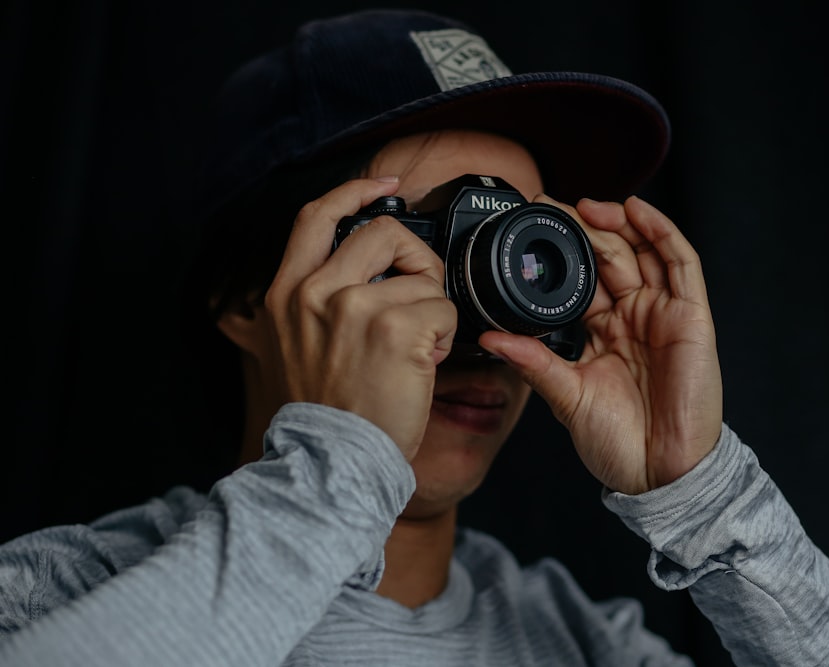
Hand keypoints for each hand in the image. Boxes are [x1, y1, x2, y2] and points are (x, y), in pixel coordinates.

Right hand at [263, 177, 456, 458]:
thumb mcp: (293, 346)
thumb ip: (313, 301)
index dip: (354, 191)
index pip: (316, 215)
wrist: (334, 461)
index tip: (385, 186)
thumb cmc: (327, 412)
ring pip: (422, 276)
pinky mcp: (394, 328)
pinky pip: (442, 309)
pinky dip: (444, 336)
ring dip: (431, 310)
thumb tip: (358, 269)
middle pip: (384, 232)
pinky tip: (423, 364)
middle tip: (420, 296)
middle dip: (417, 260)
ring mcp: (353, 307)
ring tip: (416, 348)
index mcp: (286, 293)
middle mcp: (314, 292)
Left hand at [478, 195, 722, 493]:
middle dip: (583, 228)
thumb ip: (533, 361)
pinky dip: (661, 232)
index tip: (531, 229)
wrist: (658, 473)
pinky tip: (635, 211)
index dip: (562, 251)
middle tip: (551, 207)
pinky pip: (681, 263)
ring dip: (618, 222)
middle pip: (610, 256)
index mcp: (605, 332)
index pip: (584, 278)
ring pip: (644, 250)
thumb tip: (489, 339)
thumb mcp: (566, 395)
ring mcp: (663, 314)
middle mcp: (635, 317)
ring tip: (586, 206)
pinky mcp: (692, 317)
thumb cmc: (619, 442)